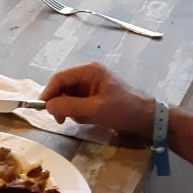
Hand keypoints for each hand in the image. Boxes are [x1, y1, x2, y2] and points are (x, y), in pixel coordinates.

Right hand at [41, 62, 155, 139]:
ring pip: (70, 98)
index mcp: (90, 71)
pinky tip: (91, 120)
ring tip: (85, 120)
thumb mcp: (95, 109)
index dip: (49, 92)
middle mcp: (90, 76)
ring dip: (72, 111)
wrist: (150, 120)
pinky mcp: (98, 98)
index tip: (43, 109)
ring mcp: (94, 87)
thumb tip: (48, 106)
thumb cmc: (125, 110)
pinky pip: (80, 105)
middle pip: (64, 88)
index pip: (60, 78)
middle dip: (61, 104)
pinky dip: (80, 114)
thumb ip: (69, 106)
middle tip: (62, 120)